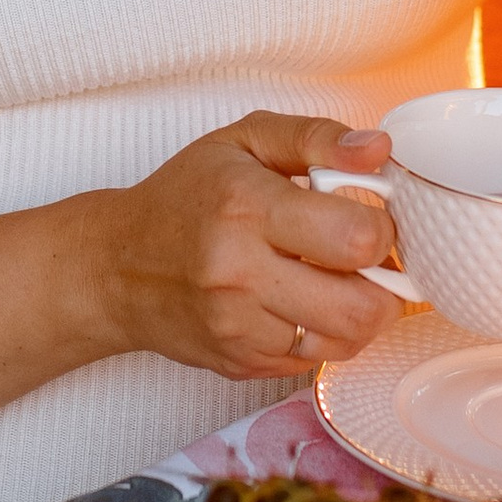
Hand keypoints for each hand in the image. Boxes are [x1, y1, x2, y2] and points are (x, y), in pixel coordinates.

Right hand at [85, 115, 401, 379]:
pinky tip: (307, 304)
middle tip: (371, 261)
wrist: (114, 268)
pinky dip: (327, 335)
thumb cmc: (183, 198)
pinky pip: (317, 361)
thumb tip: (379, 150)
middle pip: (364, 306)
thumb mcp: (243, 142)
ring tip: (342, 282)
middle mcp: (240, 274)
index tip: (370, 218)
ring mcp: (239, 328)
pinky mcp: (240, 363)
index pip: (357, 238)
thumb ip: (316, 138)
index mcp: (246, 207)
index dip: (383, 229)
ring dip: (362, 313)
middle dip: (387, 282)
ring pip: (348, 341)